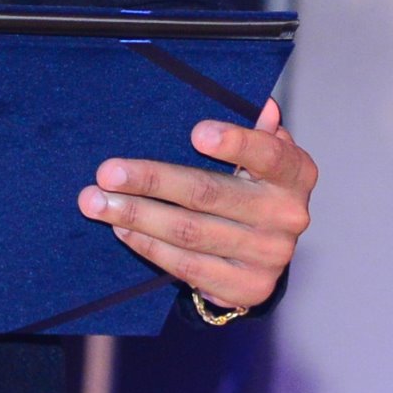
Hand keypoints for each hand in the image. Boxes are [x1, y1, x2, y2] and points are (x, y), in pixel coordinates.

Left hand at [77, 101, 315, 313]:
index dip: (234, 143)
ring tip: (97, 202)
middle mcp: (287, 215)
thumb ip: (258, 132)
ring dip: (137, 215)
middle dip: (152, 182)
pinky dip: (149, 245)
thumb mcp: (263, 158)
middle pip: (209, 194)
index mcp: (295, 173)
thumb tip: (264, 106)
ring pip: (189, 232)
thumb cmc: (256, 190)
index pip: (268, 154)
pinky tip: (122, 229)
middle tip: (108, 172)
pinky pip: (186, 265)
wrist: (266, 254)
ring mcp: (268, 255)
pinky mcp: (245, 287)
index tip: (195, 133)